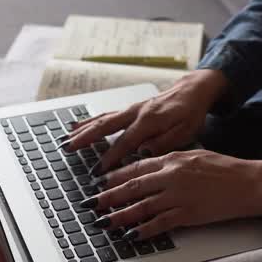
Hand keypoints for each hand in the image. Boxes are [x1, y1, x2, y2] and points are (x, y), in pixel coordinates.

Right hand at [61, 69, 228, 173]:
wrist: (194, 89)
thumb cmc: (192, 112)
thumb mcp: (186, 131)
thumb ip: (164, 142)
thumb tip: (142, 152)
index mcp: (149, 120)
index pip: (125, 143)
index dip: (110, 158)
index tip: (97, 172)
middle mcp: (137, 112)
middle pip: (105, 126)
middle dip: (85, 138)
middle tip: (67, 148)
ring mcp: (132, 108)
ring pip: (103, 119)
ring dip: (83, 129)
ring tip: (66, 138)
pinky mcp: (132, 108)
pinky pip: (107, 114)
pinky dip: (91, 120)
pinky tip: (78, 124)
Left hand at [83, 151, 261, 239]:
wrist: (248, 182)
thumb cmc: (225, 169)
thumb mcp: (194, 155)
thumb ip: (172, 160)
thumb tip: (152, 167)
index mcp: (173, 158)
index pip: (136, 166)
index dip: (115, 176)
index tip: (101, 182)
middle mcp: (172, 175)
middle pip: (132, 186)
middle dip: (109, 196)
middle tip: (92, 203)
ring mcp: (178, 195)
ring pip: (141, 206)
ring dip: (120, 215)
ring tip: (105, 222)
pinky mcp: (188, 213)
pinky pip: (160, 223)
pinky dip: (144, 230)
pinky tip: (132, 234)